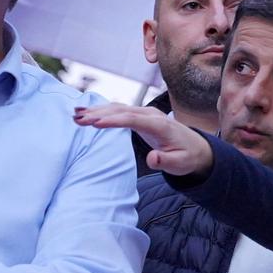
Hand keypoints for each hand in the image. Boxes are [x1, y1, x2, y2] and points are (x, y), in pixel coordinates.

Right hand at [72, 103, 213, 176]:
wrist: (196, 148)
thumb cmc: (187, 158)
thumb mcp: (180, 164)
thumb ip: (166, 161)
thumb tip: (152, 158)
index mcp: (160, 125)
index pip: (133, 119)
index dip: (113, 120)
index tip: (94, 123)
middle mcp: (151, 115)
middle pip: (122, 110)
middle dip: (99, 114)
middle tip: (77, 120)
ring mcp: (145, 113)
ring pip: (118, 108)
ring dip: (97, 111)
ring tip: (76, 115)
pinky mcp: (140, 116)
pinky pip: (119, 110)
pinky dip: (102, 111)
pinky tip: (86, 113)